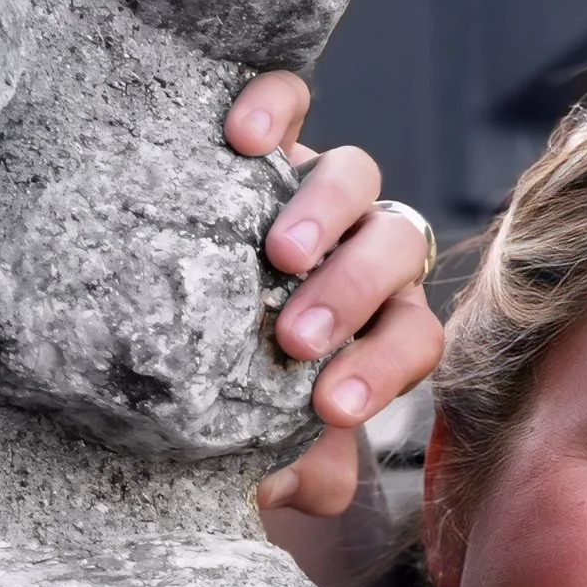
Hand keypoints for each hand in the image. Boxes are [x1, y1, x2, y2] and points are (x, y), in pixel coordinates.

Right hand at [226, 70, 444, 514]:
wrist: (171, 307)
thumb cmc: (230, 375)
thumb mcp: (263, 428)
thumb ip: (298, 461)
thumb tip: (305, 488)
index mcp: (382, 319)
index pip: (414, 336)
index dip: (382, 369)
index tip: (326, 405)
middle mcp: (364, 247)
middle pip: (397, 252)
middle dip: (353, 298)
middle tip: (296, 338)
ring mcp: (319, 185)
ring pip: (358, 177)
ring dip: (325, 216)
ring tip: (277, 254)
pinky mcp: (272, 132)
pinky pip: (295, 98)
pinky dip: (278, 110)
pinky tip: (241, 139)